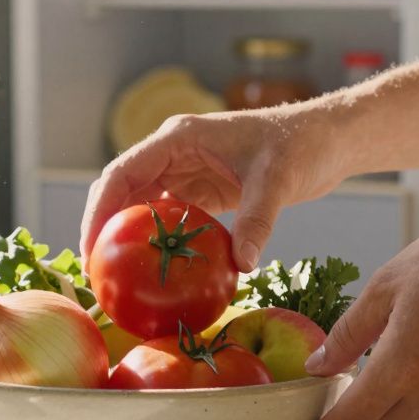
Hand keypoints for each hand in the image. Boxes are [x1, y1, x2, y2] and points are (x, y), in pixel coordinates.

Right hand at [80, 107, 348, 270]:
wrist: (328, 140)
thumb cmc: (302, 145)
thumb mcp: (279, 181)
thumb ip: (258, 220)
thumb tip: (243, 264)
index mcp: (179, 139)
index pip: (122, 174)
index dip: (99, 211)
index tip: (90, 248)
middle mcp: (174, 154)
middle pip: (122, 192)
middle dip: (103, 230)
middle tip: (97, 275)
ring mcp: (185, 172)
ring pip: (141, 208)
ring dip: (127, 239)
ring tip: (116, 280)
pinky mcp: (201, 191)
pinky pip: (169, 220)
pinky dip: (159, 243)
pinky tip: (156, 273)